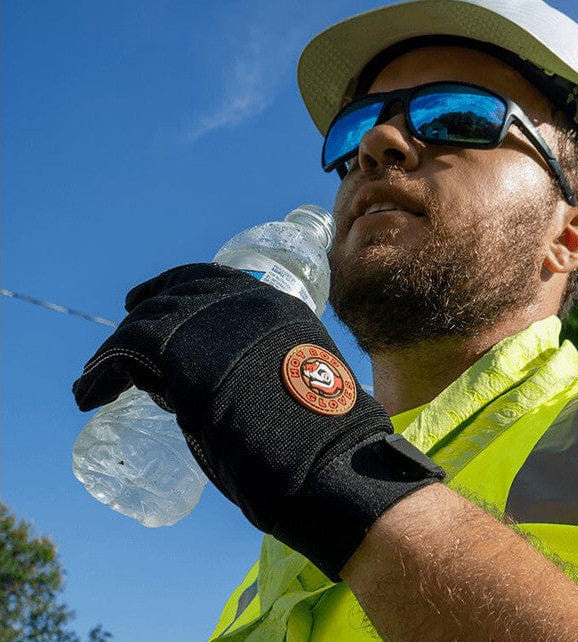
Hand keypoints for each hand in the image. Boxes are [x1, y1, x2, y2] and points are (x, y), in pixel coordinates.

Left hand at [72, 263, 443, 578]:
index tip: (152, 300)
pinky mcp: (181, 353)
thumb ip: (271, 370)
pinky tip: (89, 394)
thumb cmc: (324, 439)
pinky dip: (99, 371)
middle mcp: (245, 303)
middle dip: (145, 308)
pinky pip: (123, 349)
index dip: (178, 285)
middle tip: (122, 331)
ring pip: (146, 318)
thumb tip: (240, 387)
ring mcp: (214, 324)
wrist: (327, 458)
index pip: (216, 279)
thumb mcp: (301, 380)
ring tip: (101, 376)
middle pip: (177, 290)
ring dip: (119, 346)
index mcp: (278, 306)